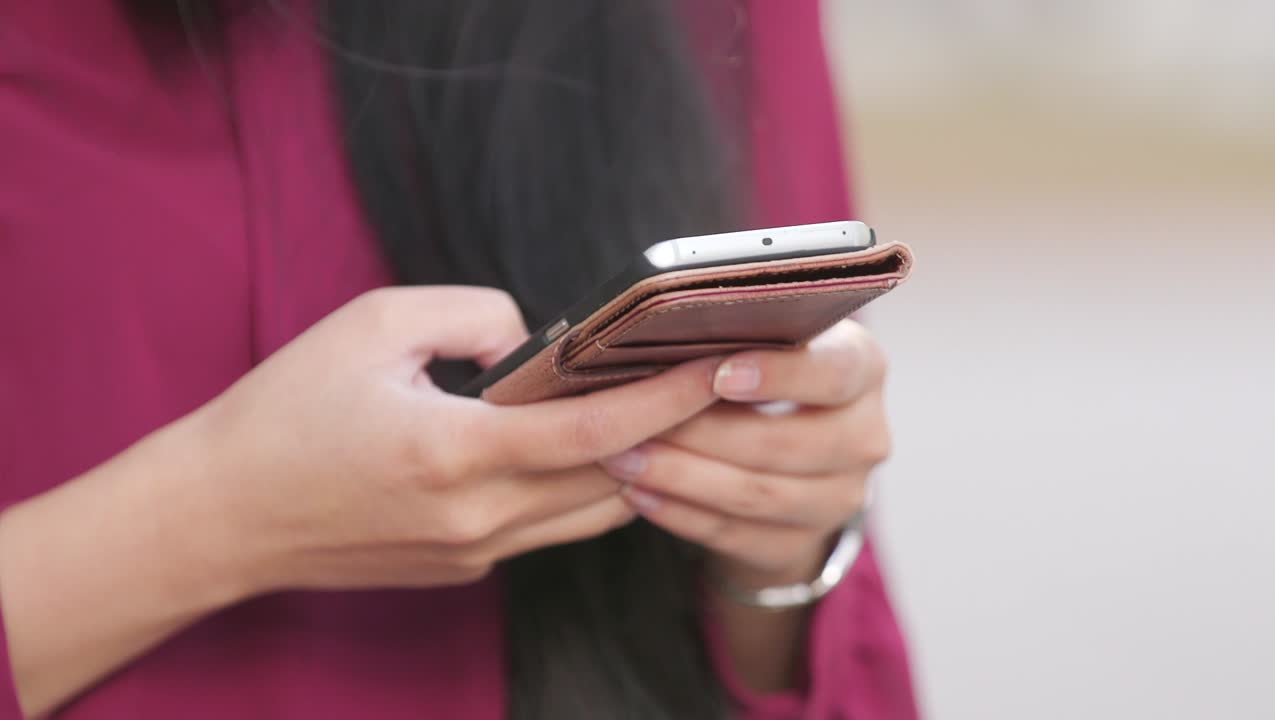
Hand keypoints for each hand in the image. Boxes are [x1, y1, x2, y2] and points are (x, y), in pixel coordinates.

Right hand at [0, 285, 720, 717]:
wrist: (223, 514)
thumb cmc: (286, 411)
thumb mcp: (374, 324)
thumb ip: (474, 315)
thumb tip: (535, 341)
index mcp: (456, 453)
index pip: (596, 429)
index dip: (667, 397)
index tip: (716, 367)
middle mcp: (479, 517)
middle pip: (614, 479)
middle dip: (671, 433)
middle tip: (709, 383)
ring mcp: (476, 552)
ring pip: (593, 512)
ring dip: (633, 463)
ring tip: (661, 410)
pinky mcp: (465, 566)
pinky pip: (552, 527)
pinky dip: (586, 486)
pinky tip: (589, 446)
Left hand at [597, 320, 889, 587]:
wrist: (788, 455)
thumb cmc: (761, 373)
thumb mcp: (766, 342)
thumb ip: (739, 336)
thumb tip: (670, 332)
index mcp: (863, 369)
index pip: (833, 373)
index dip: (778, 375)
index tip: (717, 375)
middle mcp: (865, 437)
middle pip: (787, 443)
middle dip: (704, 434)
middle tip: (639, 422)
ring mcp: (840, 498)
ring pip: (759, 495)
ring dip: (683, 478)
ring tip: (624, 459)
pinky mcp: (803, 543)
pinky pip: (737, 535)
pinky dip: (682, 514)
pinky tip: (639, 495)